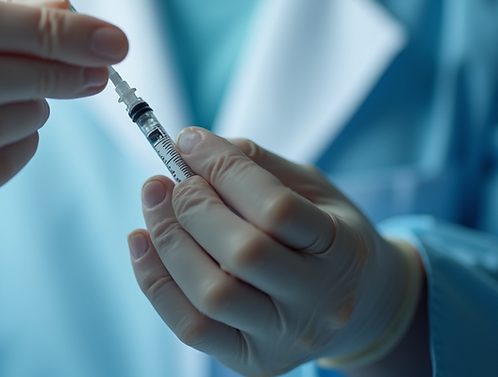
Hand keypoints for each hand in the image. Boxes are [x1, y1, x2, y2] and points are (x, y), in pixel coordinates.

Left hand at [127, 128, 419, 375]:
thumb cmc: (324, 233)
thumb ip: (256, 165)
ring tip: (154, 204)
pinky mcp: (248, 360)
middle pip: (244, 254)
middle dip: (193, 207)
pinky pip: (190, 327)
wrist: (355, 303)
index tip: (188, 142)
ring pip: (212, 295)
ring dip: (169, 242)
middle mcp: (318, 301)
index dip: (225, 171)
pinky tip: (141, 241)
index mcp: (342, 249)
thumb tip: (193, 147)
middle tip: (167, 180)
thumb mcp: (309, 188)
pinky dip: (155, 280)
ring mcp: (283, 338)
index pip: (278, 210)